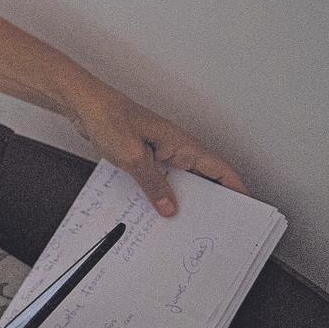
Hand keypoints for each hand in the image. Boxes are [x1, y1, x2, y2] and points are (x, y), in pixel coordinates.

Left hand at [69, 85, 247, 216]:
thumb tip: (170, 207)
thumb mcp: (134, 158)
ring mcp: (157, 149)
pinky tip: (152, 204)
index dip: (234, 186)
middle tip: (212, 222)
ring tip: (182, 220)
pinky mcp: (142, 152)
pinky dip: (159, 190)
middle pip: (200, 175)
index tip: (245, 205)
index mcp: (181, 143)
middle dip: (208, 198)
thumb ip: (154, 185)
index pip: (218, 167)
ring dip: (180, 196)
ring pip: (177, 177)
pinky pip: (157, 175)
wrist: (83, 104)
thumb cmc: (109, 118)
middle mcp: (173, 145)